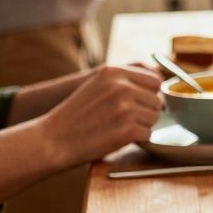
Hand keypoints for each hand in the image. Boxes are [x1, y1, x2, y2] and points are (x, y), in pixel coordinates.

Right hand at [37, 65, 161, 166]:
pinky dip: (136, 139)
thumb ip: (124, 80)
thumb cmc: (76, 115)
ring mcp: (125, 108)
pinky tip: (117, 137)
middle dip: (146, 111)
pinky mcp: (127, 130)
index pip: (155, 80)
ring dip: (142, 125)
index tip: (138, 103)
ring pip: (154, 118)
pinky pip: (148, 134)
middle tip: (124, 120)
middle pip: (157, 100)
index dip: (149, 94)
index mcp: (114, 72)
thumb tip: (160, 79)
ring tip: (118, 127)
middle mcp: (121, 86)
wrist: (51, 140)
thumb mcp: (97, 85)